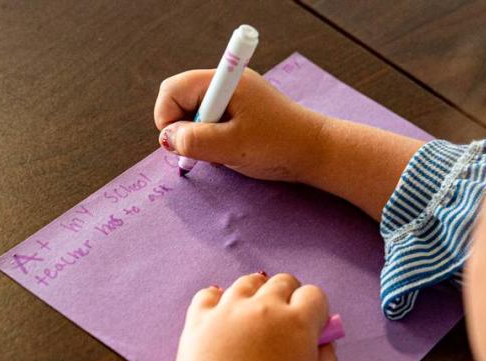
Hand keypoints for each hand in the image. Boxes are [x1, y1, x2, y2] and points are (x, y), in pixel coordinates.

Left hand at [142, 272, 338, 360]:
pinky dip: (218, 300)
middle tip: (286, 319)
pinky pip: (209, 294)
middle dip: (290, 295)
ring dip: (257, 292)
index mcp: (298, 322)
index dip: (316, 309)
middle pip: (282, 281)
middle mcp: (264, 306)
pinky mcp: (199, 319)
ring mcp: (229, 309)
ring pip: (248, 282)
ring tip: (255, 314)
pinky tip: (223, 315)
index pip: (314, 294)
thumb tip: (324, 342)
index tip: (313, 326)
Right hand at [155, 69, 326, 181]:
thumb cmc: (280, 146)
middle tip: (206, 151)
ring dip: (202, 139)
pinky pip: (214, 124)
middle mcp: (229, 84)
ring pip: (197, 116)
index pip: (173, 88)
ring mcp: (237, 98)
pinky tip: (233, 152)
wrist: (318, 153)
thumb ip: (194, 140)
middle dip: (185, 129)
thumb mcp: (231, 146)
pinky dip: (215, 141)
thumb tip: (168, 137)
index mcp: (226, 82)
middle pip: (182, 101)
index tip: (180, 143)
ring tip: (225, 153)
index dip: (167, 117)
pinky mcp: (243, 113)